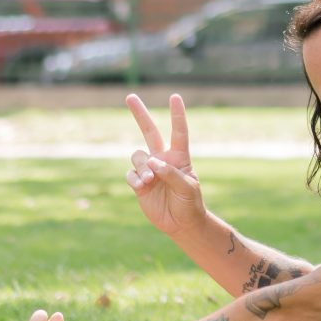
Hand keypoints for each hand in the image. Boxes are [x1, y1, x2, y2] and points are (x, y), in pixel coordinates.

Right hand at [125, 92, 204, 238]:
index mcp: (179, 157)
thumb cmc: (190, 203)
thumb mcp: (187, 188)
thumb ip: (171, 173)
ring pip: (137, 156)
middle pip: (149, 131)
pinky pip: (130, 174)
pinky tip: (142, 186)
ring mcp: (149, 170)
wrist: (181, 223)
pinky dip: (134, 178)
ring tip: (148, 180)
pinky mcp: (139, 184)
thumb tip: (153, 162)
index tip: (175, 97)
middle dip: (139, 114)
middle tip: (130, 96)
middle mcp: (162, 159)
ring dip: (141, 166)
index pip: (178, 132)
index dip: (177, 114)